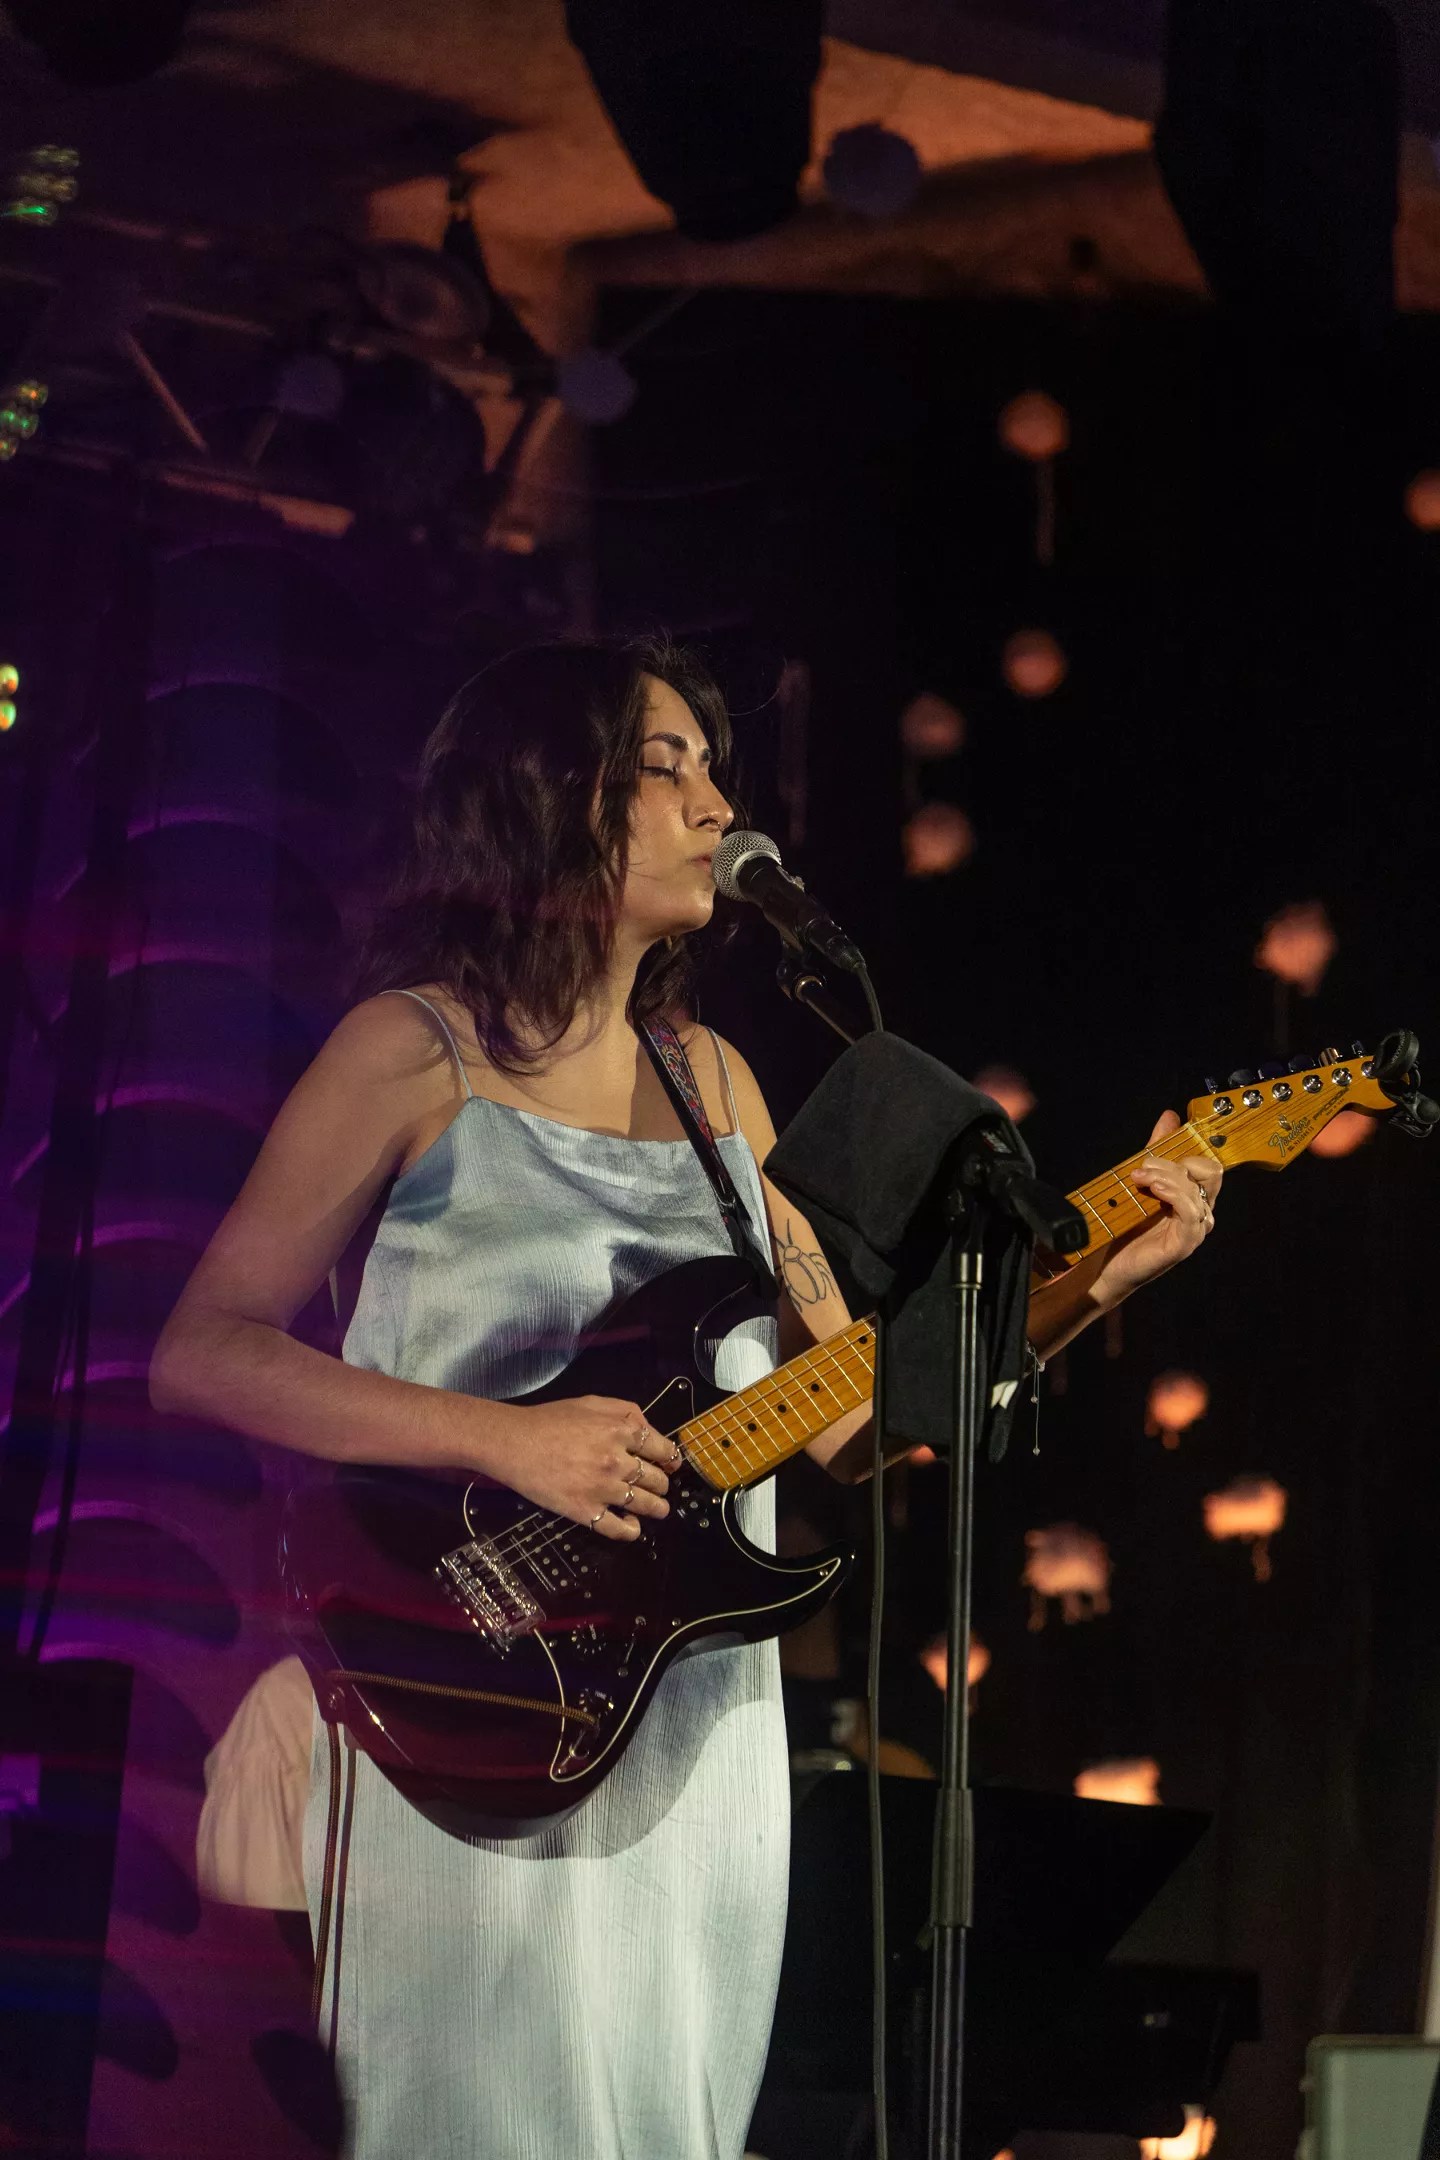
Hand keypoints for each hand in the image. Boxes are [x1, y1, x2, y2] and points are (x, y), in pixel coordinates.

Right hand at [487, 1395, 678, 1542]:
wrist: (513, 1443)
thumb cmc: (550, 1420)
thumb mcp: (593, 1403)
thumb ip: (627, 1411)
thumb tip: (650, 1431)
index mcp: (621, 1432)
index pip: (662, 1449)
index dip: (671, 1459)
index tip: (671, 1465)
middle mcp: (618, 1461)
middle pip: (657, 1479)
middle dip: (662, 1484)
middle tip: (660, 1487)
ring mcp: (603, 1489)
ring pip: (645, 1505)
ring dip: (657, 1509)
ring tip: (659, 1510)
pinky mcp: (586, 1512)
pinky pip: (619, 1529)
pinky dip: (632, 1530)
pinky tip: (633, 1526)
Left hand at [1091, 1109, 1221, 1307]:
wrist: (1106, 1263)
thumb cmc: (1125, 1225)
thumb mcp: (1140, 1179)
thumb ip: (1157, 1150)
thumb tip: (1170, 1117)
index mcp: (1194, 1195)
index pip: (1209, 1163)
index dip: (1189, 1148)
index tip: (1157, 1148)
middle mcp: (1200, 1211)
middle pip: (1210, 1172)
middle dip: (1175, 1161)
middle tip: (1143, 1167)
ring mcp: (1195, 1229)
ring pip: (1197, 1189)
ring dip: (1165, 1176)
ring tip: (1139, 1179)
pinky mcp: (1185, 1244)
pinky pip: (1191, 1212)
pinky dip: (1174, 1195)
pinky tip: (1155, 1190)